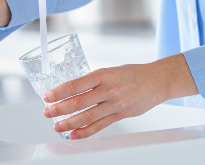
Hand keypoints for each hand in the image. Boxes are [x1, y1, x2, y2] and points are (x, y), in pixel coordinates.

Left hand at [42, 54, 197, 138]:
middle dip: (60, 108)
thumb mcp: (109, 71)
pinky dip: (86, 131)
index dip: (59, 92)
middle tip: (47, 112)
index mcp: (103, 74)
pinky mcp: (121, 114)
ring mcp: (116, 103)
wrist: (157, 80)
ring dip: (70, 123)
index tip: (47, 96)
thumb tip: (71, 91)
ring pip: (88, 116)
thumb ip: (92, 81)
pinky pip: (101, 125)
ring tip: (57, 126)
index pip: (76, 84)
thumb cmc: (132, 73)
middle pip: (79, 101)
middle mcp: (109, 89)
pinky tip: (75, 134)